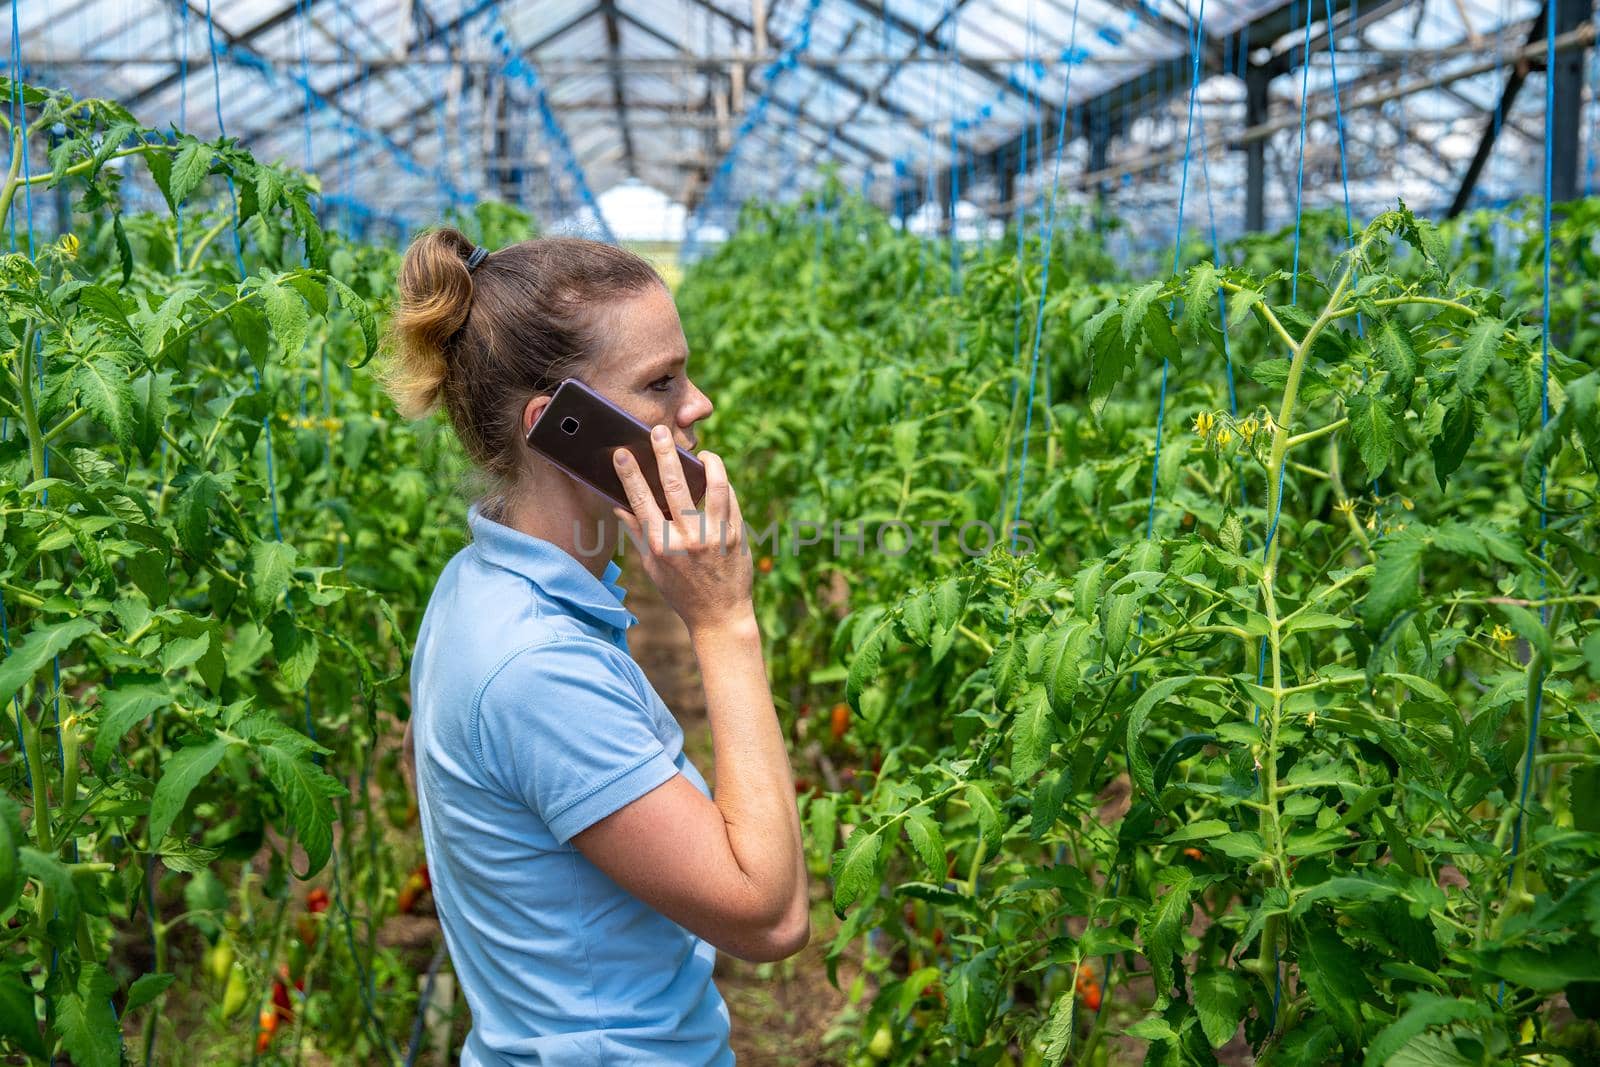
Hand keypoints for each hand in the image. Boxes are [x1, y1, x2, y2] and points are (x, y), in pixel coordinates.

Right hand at [612, 424, 751, 635]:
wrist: (719, 617)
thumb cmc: (681, 592)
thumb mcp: (652, 567)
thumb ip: (637, 533)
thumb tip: (618, 506)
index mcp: (660, 546)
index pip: (640, 501)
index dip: (630, 474)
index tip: (622, 453)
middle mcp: (687, 538)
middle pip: (674, 485)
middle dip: (665, 453)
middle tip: (660, 430)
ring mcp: (715, 535)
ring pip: (713, 486)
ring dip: (708, 463)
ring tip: (703, 452)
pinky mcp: (737, 535)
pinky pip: (731, 500)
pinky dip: (724, 484)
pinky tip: (718, 476)